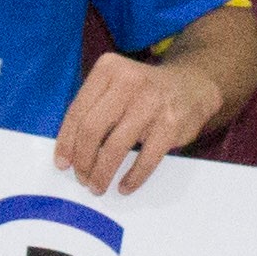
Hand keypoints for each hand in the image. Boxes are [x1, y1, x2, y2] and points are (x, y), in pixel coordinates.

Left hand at [56, 50, 218, 195]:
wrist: (194, 85)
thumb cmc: (144, 91)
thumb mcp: (116, 85)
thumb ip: (93, 108)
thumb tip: (69, 151)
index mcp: (108, 69)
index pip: (78, 111)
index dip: (66, 142)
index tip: (62, 164)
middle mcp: (129, 82)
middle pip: (92, 129)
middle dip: (83, 160)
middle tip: (81, 178)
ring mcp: (151, 103)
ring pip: (115, 147)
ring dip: (102, 173)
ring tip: (98, 186)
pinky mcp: (170, 124)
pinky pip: (145, 159)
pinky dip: (132, 178)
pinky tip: (124, 186)